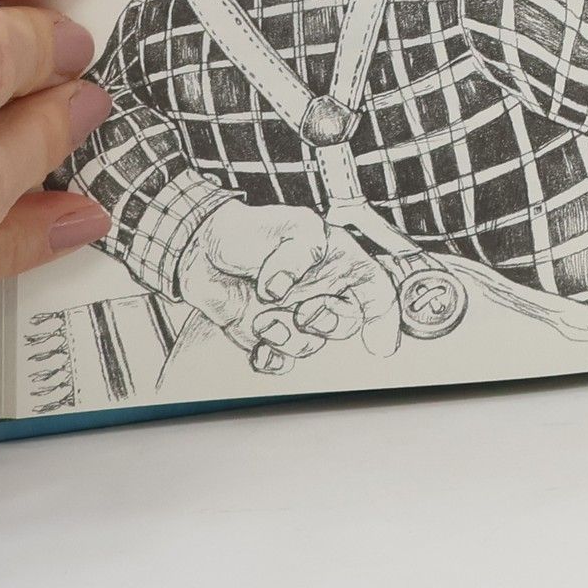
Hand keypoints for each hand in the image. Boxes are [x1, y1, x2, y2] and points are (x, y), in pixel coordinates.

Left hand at [177, 199, 402, 372]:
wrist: (202, 248)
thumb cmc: (253, 230)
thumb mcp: (289, 225)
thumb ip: (296, 253)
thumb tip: (280, 290)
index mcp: (339, 263)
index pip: (377, 291)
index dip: (386, 319)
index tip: (378, 345)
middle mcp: (322, 293)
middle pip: (346, 324)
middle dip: (328, 323)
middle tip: (304, 311)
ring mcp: (294, 316)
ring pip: (310, 345)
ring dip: (287, 337)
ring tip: (261, 316)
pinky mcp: (265, 336)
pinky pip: (278, 361)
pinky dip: (270, 360)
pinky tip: (259, 350)